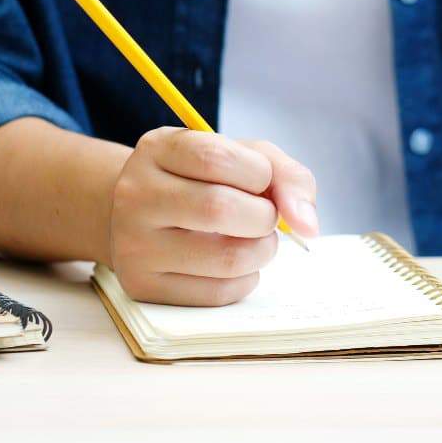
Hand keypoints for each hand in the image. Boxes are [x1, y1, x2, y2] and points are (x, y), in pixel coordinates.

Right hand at [108, 127, 318, 305]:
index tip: (262, 181)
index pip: (217, 157)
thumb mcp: (239, 157)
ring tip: (255, 241)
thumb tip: (308, 226)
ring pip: (225, 258)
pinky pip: (217, 293)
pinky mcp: (143, 287)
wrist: (138, 216)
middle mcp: (136, 194)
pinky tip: (235, 265)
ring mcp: (133, 244)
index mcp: (158, 150)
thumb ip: (284, 175)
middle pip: (220, 209)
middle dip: (265, 217)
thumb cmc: (201, 182)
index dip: (258, 173)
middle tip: (264, 217)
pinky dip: (245, 280)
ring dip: (262, 252)